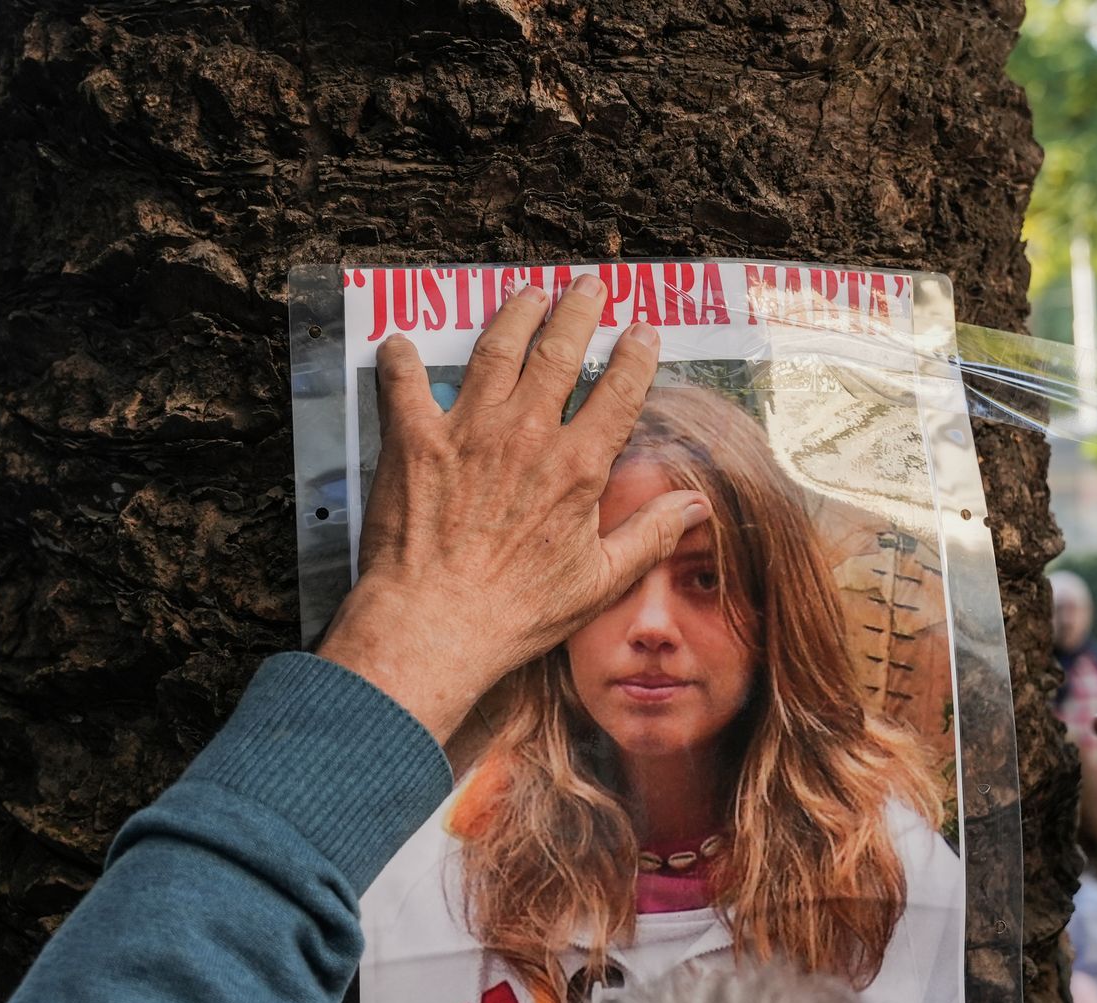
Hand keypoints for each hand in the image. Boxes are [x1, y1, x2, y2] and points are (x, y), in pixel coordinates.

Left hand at [316, 277, 709, 746]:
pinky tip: (401, 345)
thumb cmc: (519, 611)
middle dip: (578, 310)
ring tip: (528, 291)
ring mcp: (468, 430)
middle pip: (559, 351)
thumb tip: (696, 505)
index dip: (635, 355)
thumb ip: (649, 535)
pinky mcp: (414, 440)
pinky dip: (402, 360)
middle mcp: (526, 434)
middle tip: (588, 285)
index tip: (642, 331)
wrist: (435, 624)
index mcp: (577, 465)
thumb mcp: (599, 581)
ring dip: (515, 313)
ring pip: (496, 350)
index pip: (618, 391)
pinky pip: (405, 383)